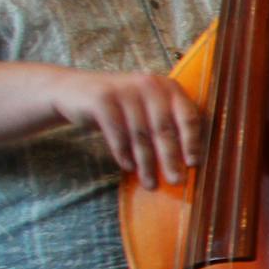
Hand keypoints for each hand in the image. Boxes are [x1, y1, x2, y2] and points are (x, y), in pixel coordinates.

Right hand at [48, 69, 205, 189]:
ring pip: (140, 134)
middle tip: (176, 181)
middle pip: (164, 128)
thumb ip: (168, 126)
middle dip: (170, 158)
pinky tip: (128, 168)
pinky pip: (117, 133)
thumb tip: (189, 164)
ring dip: (147, 163)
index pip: (188, 116)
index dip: (192, 141)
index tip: (193, 164)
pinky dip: (124, 153)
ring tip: (151, 184)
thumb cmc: (123, 108)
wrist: (75, 91)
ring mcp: (125, 90)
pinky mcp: (103, 99)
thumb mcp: (149, 109)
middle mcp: (150, 85)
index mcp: (169, 87)